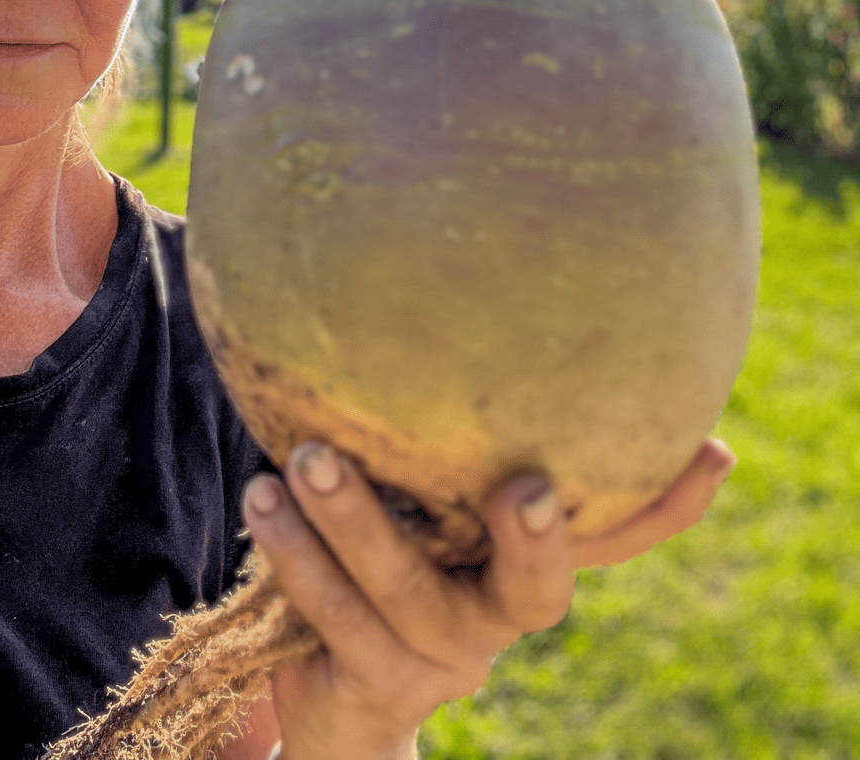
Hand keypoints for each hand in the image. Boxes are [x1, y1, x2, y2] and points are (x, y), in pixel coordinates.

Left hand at [240, 438, 734, 759]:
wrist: (328, 684)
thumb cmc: (375, 550)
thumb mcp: (415, 490)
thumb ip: (433, 430)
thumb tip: (422, 292)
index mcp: (521, 557)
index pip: (614, 533)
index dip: (667, 503)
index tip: (713, 451)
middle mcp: (500, 612)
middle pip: (537, 587)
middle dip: (535, 540)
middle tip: (524, 489)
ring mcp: (444, 657)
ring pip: (409, 595)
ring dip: (355, 524)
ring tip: (305, 461)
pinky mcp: (380, 684)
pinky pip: (339, 622)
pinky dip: (298, 557)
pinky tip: (263, 503)